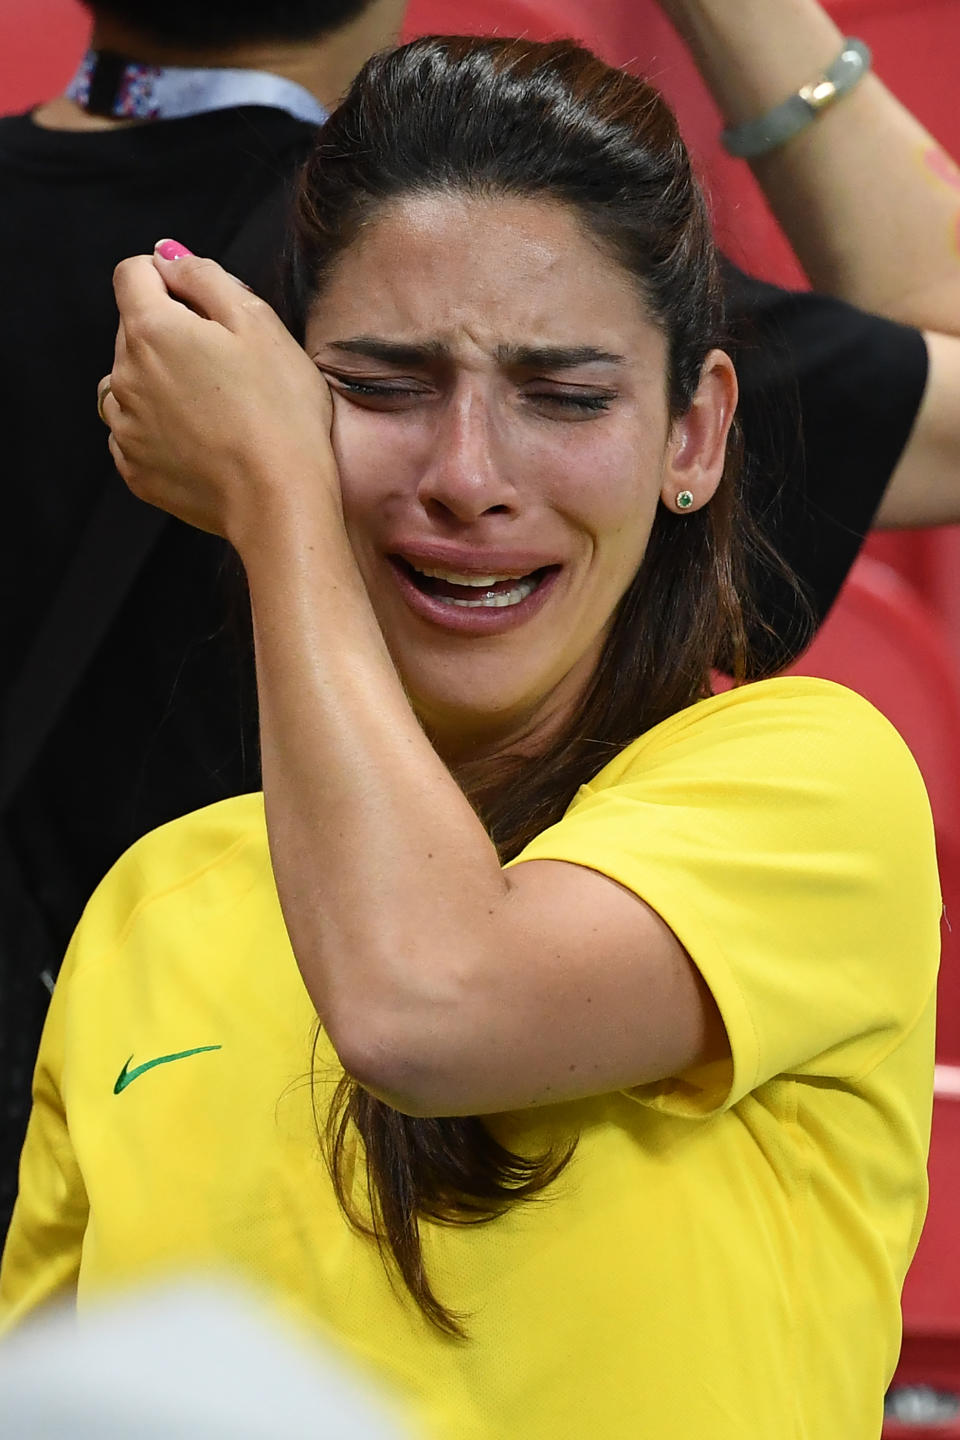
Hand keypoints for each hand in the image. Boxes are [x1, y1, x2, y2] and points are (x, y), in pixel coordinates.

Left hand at [98, 245, 338, 547]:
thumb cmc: (281, 412)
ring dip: (161, 382)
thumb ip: (205, 277)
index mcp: (152, 330)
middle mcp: (123, 375)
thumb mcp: (258, 323)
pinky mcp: (135, 470)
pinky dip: (161, 429)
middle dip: (171, 334)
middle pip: (134, 330)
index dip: (170, 278)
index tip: (204, 304)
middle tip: (229, 365)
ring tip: (214, 407)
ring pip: (130, 383)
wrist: (279, 500)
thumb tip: (168, 257)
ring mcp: (125, 427)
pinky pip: (136, 433)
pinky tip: (204, 441)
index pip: (133, 273)